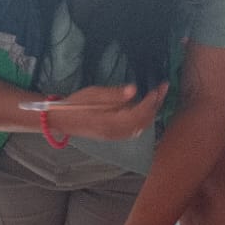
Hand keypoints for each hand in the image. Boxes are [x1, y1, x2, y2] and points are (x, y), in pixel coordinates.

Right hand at [49, 82, 167, 140]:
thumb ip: (114, 94)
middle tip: (163, 89)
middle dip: (155, 105)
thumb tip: (134, 90)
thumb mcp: (94, 94)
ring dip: (151, 113)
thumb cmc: (75, 104)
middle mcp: (115, 132)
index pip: (138, 113)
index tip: (158, 88)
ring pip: (140, 127)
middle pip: (143, 121)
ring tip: (157, 98)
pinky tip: (144, 110)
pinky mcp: (113, 136)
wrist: (61, 119)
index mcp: (110, 122)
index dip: (151, 101)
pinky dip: (143, 120)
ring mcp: (114, 136)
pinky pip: (133, 131)